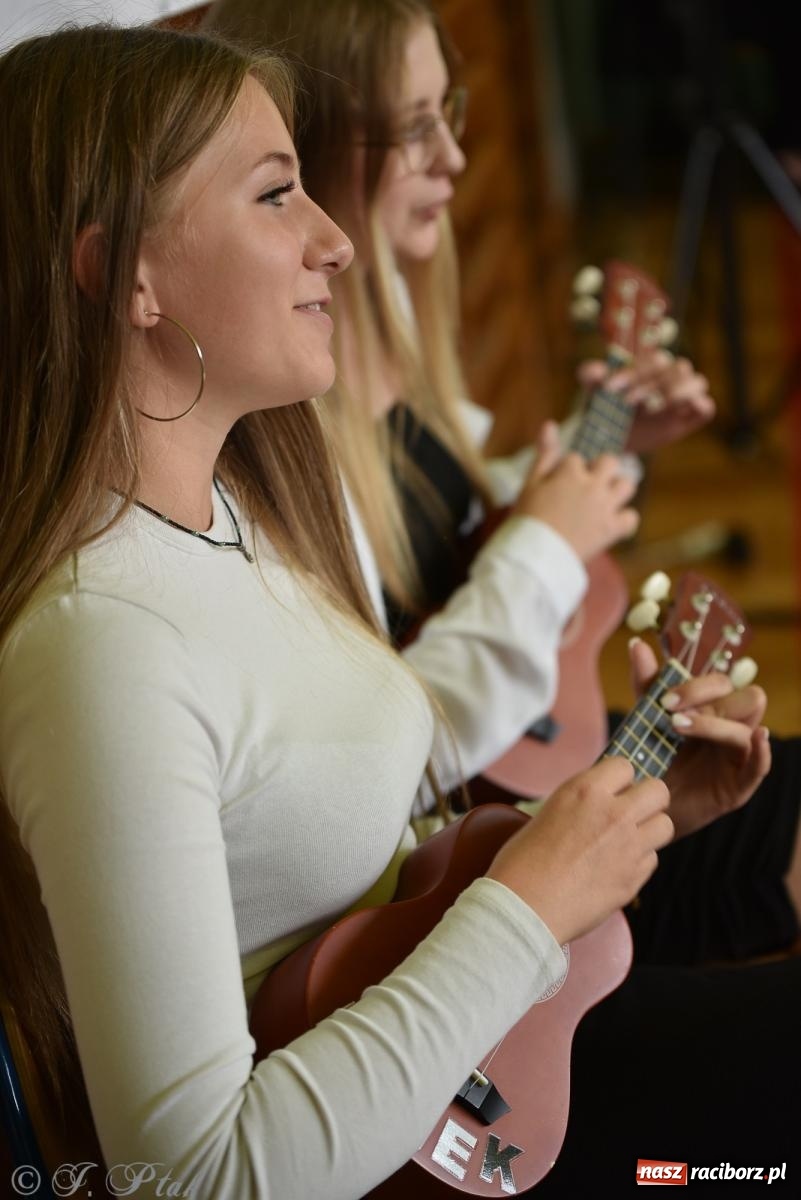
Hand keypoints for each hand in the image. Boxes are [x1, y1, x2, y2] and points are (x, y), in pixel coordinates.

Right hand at [486, 756, 672, 944]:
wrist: (524, 908)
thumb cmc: (523, 862)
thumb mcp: (549, 813)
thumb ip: (582, 803)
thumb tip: (601, 800)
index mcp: (585, 792)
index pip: (624, 765)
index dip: (620, 779)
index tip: (613, 790)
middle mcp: (613, 814)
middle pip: (658, 790)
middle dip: (648, 799)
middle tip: (632, 811)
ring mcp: (628, 847)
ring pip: (665, 825)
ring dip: (650, 829)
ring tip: (629, 839)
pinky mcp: (634, 878)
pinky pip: (653, 859)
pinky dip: (640, 861)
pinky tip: (617, 867)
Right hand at [512, 420, 639, 560]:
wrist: (535, 557)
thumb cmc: (527, 519)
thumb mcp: (530, 484)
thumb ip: (544, 454)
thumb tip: (549, 423)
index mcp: (570, 471)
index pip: (576, 458)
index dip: (567, 471)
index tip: (557, 489)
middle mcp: (593, 484)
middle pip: (609, 462)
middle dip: (601, 470)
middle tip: (586, 488)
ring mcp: (605, 506)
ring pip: (627, 485)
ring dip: (617, 489)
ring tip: (602, 501)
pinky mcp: (612, 529)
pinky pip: (631, 518)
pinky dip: (623, 520)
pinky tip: (609, 524)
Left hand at [577, 351, 714, 454]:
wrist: (612, 437)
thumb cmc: (606, 407)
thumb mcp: (594, 391)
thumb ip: (589, 375)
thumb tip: (595, 370)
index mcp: (651, 366)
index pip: (655, 359)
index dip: (636, 371)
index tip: (610, 387)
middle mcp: (670, 377)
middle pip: (680, 367)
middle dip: (655, 383)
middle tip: (629, 402)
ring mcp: (681, 399)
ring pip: (698, 382)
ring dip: (682, 390)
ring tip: (663, 403)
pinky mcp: (687, 420)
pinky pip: (706, 408)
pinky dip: (700, 406)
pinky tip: (678, 411)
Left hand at [628, 637, 770, 838]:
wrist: (643, 804)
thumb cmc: (651, 758)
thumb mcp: (646, 719)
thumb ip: (647, 684)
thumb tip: (637, 645)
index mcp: (714, 709)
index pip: (722, 683)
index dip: (695, 687)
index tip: (664, 701)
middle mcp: (731, 728)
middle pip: (747, 698)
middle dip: (708, 701)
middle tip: (671, 716)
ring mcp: (737, 757)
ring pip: (747, 729)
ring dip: (714, 725)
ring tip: (677, 730)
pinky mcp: (738, 786)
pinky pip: (760, 766)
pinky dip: (762, 752)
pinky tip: (758, 738)